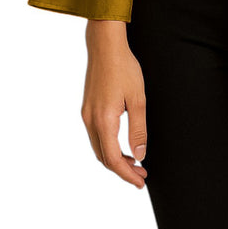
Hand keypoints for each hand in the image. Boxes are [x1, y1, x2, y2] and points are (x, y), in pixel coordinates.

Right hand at [81, 20, 147, 188]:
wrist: (105, 46)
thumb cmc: (124, 68)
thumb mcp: (137, 99)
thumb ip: (138, 129)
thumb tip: (140, 154)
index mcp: (104, 120)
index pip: (113, 159)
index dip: (126, 174)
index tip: (140, 182)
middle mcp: (90, 120)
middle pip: (103, 157)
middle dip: (122, 170)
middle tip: (141, 174)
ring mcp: (86, 114)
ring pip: (98, 148)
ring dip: (115, 159)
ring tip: (134, 162)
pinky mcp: (87, 108)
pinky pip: (96, 136)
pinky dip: (108, 146)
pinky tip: (121, 145)